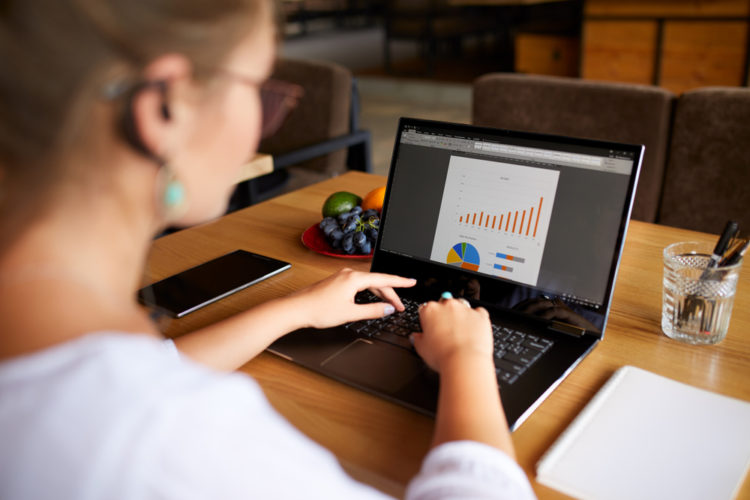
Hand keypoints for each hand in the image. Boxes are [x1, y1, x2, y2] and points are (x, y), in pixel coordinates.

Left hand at [290, 268, 415, 328]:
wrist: (296, 309)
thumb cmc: (318, 310)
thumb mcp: (350, 313)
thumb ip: (372, 311)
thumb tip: (388, 309)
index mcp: (354, 278)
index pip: (384, 279)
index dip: (400, 282)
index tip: (412, 282)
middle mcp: (348, 274)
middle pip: (376, 281)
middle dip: (390, 293)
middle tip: (400, 306)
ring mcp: (341, 277)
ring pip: (367, 283)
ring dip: (379, 293)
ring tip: (388, 304)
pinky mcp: (335, 282)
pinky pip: (358, 284)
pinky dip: (368, 292)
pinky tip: (370, 299)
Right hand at [411, 296, 492, 372]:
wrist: (465, 362)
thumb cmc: (443, 356)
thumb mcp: (421, 349)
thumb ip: (417, 339)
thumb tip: (416, 337)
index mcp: (430, 311)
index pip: (426, 309)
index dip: (428, 320)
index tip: (431, 329)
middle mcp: (448, 306)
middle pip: (445, 305)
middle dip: (445, 315)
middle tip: (446, 332)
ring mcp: (465, 309)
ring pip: (462, 307)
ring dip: (461, 315)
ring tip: (461, 332)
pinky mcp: (480, 315)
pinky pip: (479, 313)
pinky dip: (477, 320)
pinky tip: (473, 331)